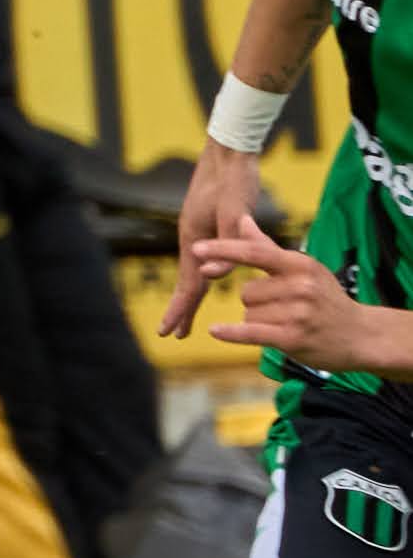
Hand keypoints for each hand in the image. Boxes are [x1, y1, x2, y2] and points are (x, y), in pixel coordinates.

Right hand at [159, 140, 276, 336]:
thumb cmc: (234, 179)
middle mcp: (196, 240)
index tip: (167, 333)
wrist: (231, 151)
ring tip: (188, 313)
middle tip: (174, 334)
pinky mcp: (214, 226)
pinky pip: (208, 259)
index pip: (188, 284)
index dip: (179, 310)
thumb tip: (215, 277)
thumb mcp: (233, 211)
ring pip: (197, 272)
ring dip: (192, 294)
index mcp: (196, 240)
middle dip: (181, 308)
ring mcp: (203, 234)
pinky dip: (206, 275)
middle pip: (188, 282)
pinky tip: (211, 277)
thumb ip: (229, 243)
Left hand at [196, 214, 412, 374]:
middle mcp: (300, 286)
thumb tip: (242, 220)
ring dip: (258, 321)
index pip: (255, 253)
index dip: (224, 251)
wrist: (360, 335)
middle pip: (246, 292)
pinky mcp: (292, 337)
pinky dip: (231, 333)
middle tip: (284, 309)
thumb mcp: (303, 269)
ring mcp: (297, 313)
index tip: (196, 249)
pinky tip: (215, 331)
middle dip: (255, 302)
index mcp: (301, 265)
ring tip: (287, 322)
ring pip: (247, 314)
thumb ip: (266, 246)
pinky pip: (250, 332)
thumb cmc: (325, 298)